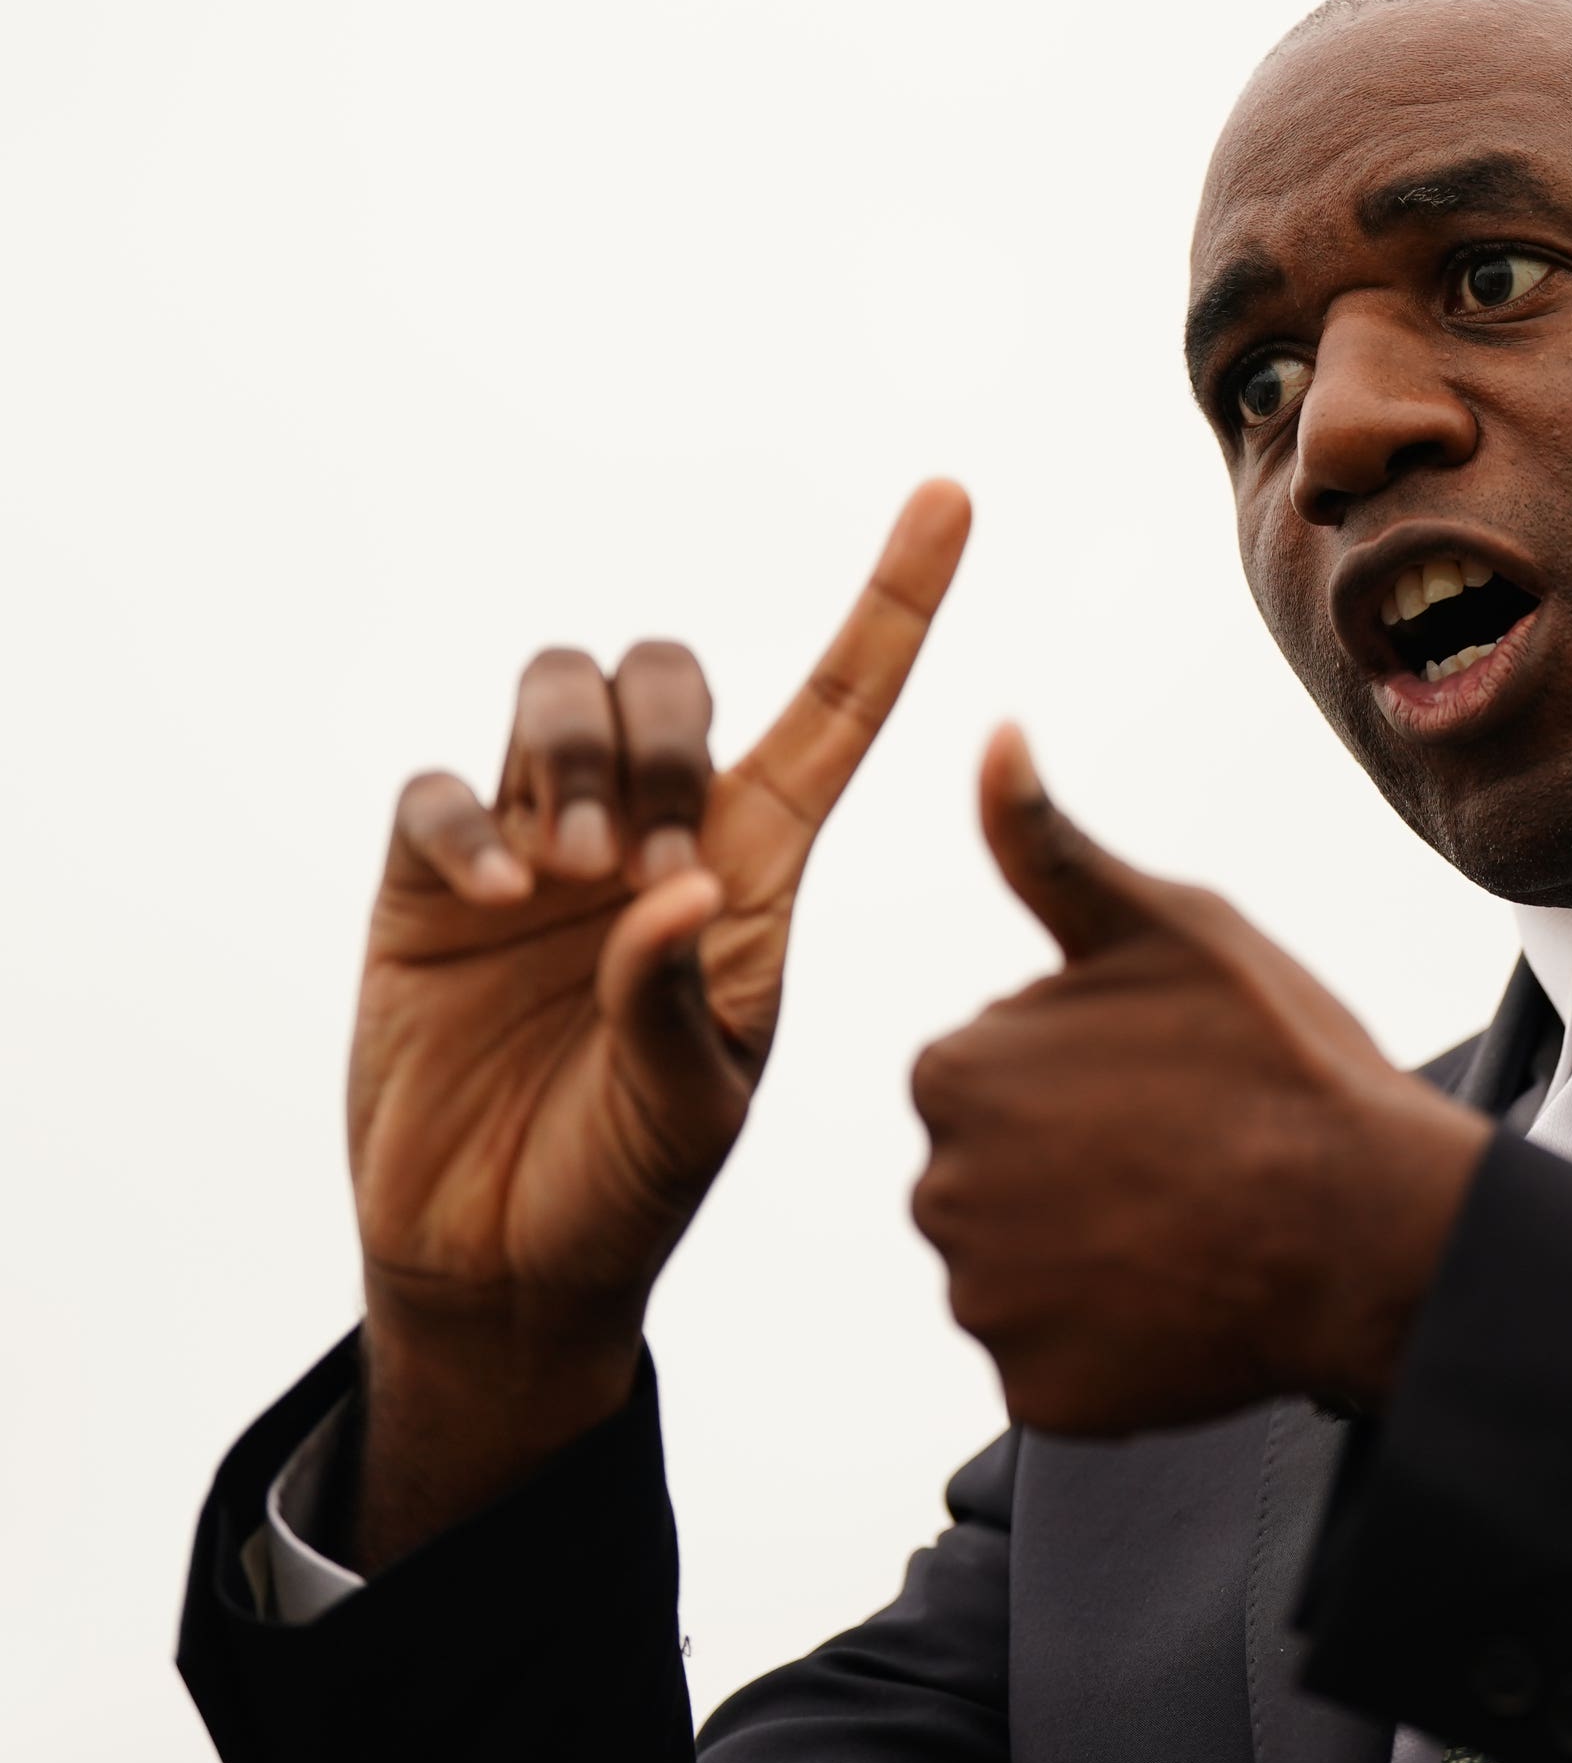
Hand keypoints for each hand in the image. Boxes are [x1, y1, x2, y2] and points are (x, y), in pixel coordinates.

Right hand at [342, 482, 970, 1567]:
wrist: (510, 1263)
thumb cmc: (633, 1183)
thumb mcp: (696, 1107)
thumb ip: (689, 998)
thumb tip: (676, 883)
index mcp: (757, 868)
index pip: (839, 709)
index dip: (895, 602)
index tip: (952, 498)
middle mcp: (651, 831)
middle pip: (668, 670)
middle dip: (659, 728)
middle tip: (643, 858)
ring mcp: (535, 849)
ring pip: (554, 689)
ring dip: (568, 757)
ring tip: (570, 875)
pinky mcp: (429, 888)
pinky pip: (434, 788)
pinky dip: (462, 821)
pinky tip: (493, 897)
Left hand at [909, 727, 1492, 1434]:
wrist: (1374, 1231)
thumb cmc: (1281, 1064)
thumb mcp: (1171, 924)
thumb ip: (1051, 846)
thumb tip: (991, 738)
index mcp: (956, 1068)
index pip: (983, 1070)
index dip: (1080, 1072)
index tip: (1161, 1082)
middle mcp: (941, 1190)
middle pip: (990, 1171)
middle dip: (1068, 1165)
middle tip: (1183, 1154)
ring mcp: (987, 1302)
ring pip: (1018, 1266)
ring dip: (1086, 1253)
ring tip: (1190, 1225)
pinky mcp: (1038, 1394)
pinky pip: (1054, 1357)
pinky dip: (1109, 1339)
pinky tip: (1183, 1298)